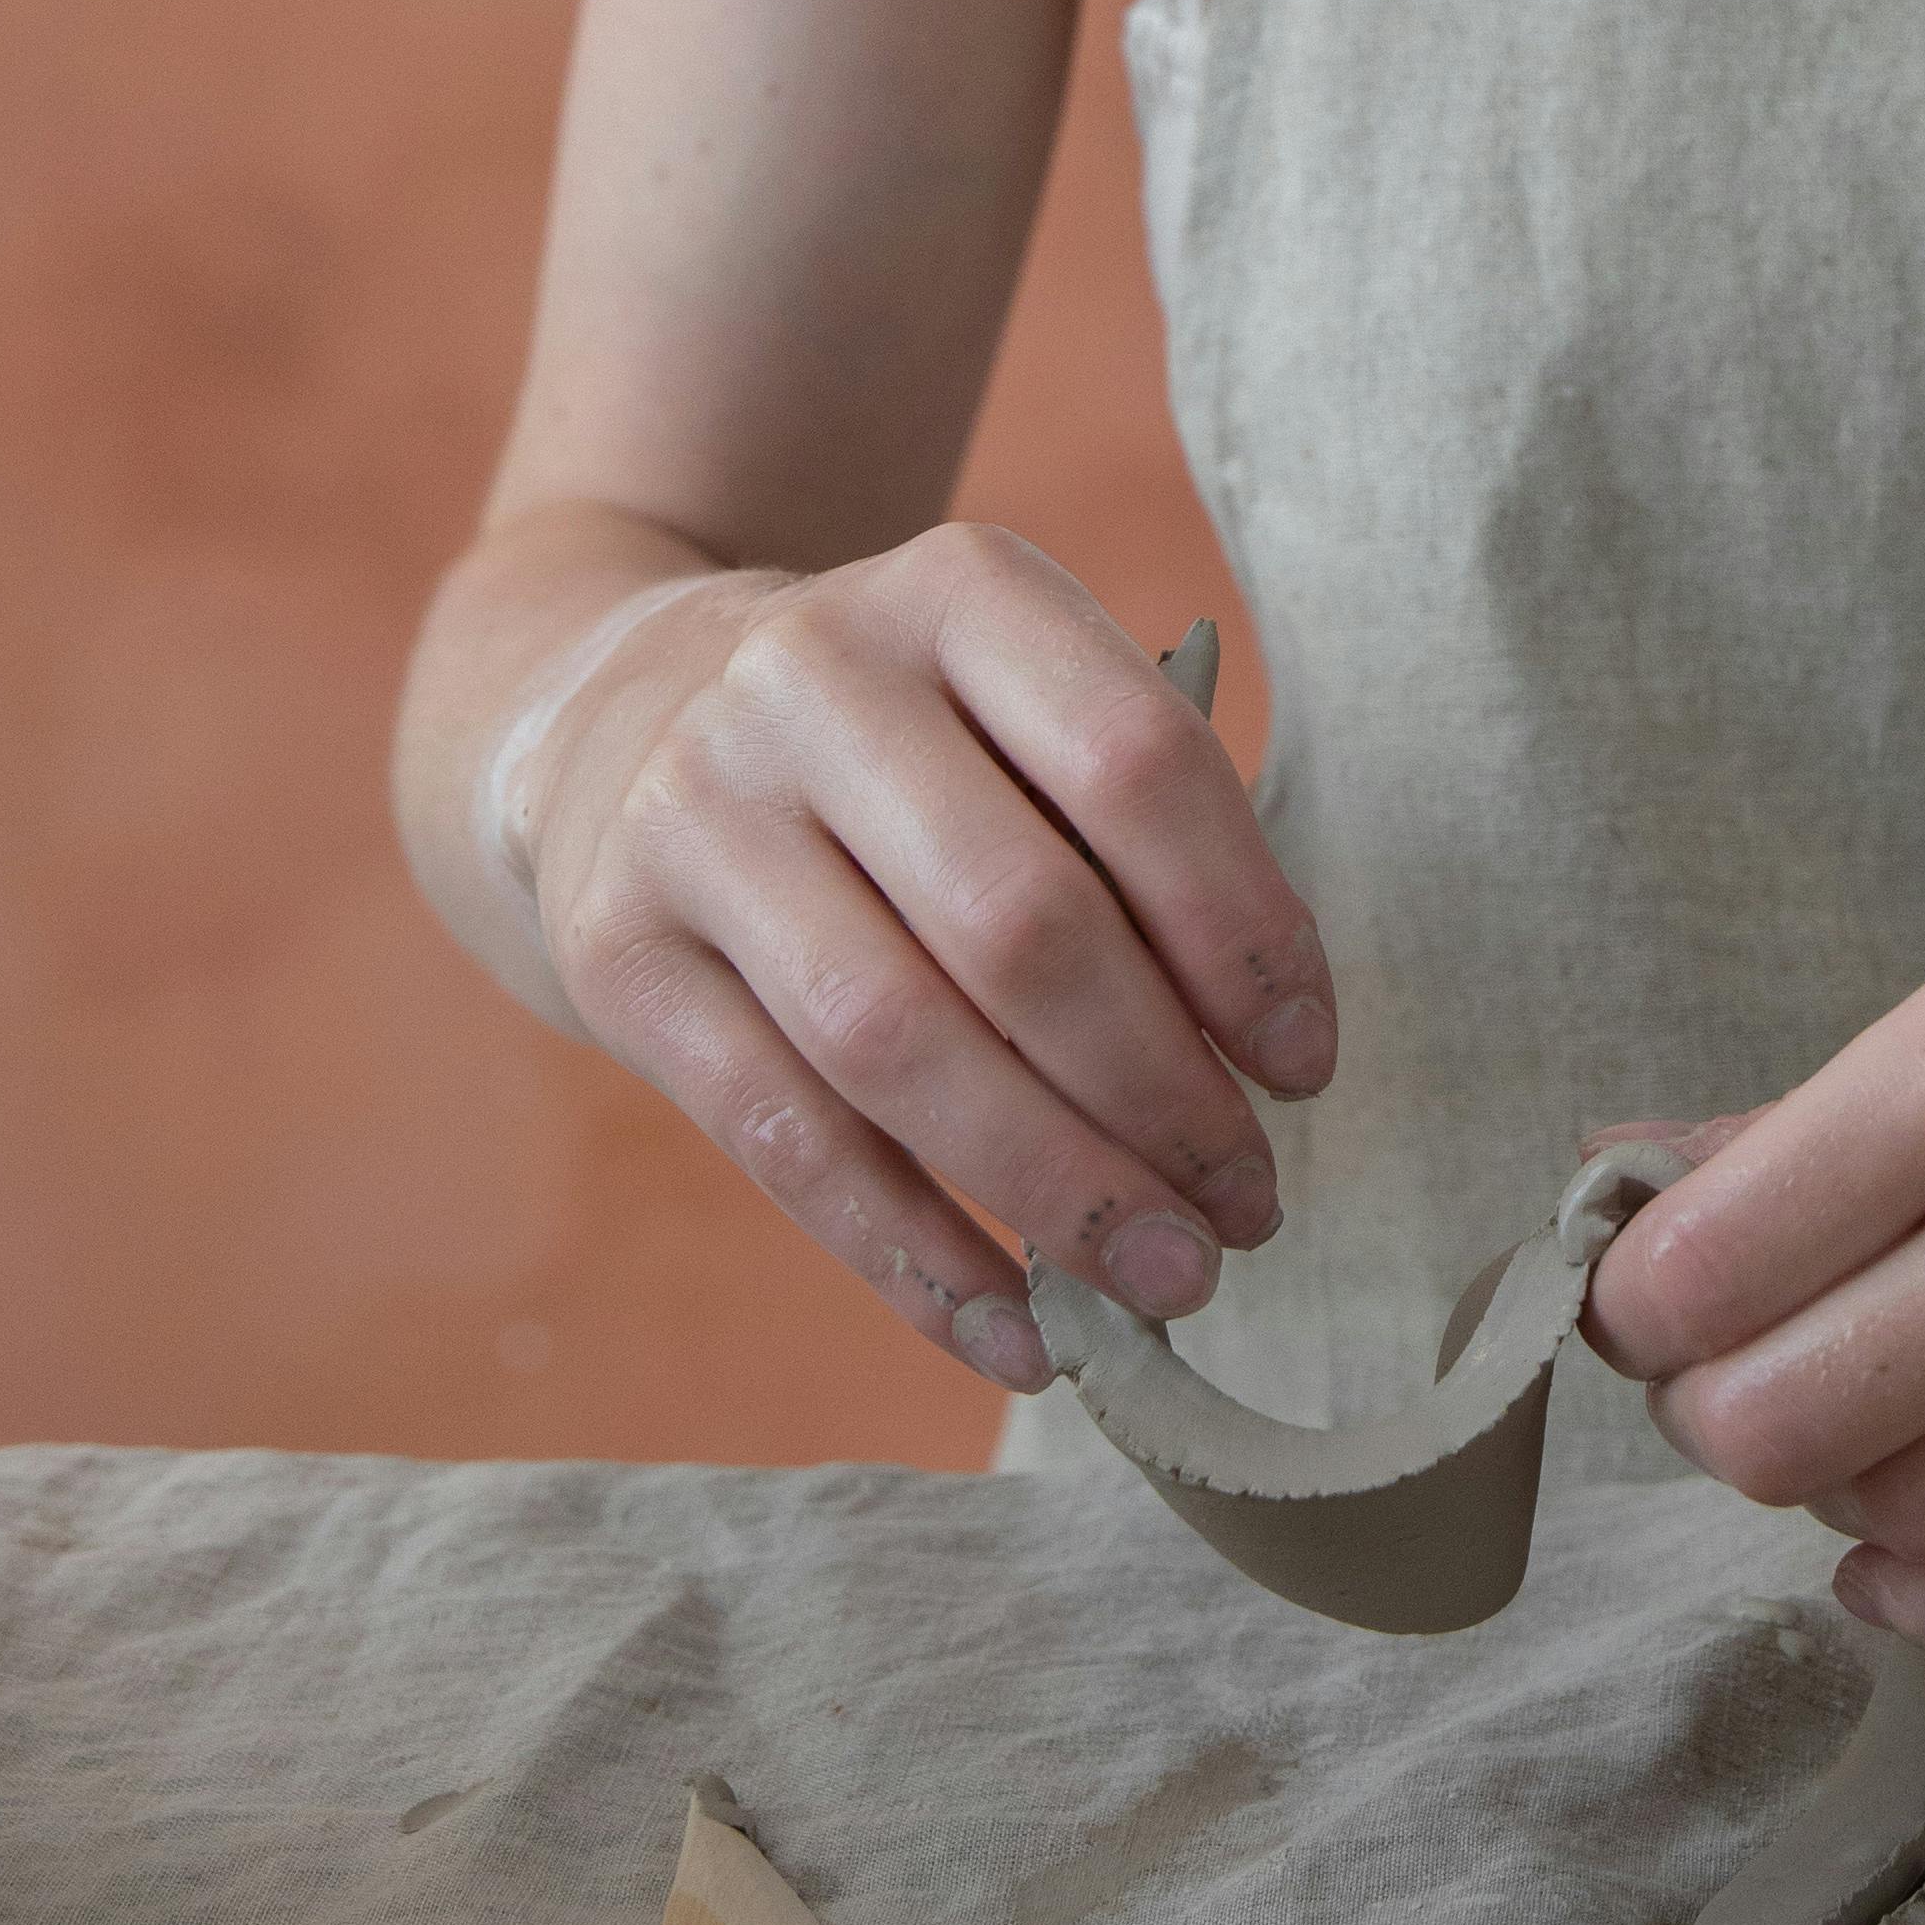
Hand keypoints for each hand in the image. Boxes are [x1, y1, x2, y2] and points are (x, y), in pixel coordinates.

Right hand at [519, 525, 1334, 1393]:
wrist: (625, 711)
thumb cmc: (911, 744)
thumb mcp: (1022, 712)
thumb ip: (1138, 847)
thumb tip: (1256, 1074)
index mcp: (961, 591)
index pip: (1139, 767)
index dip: (1245, 934)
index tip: (1308, 1067)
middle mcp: (810, 679)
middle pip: (1020, 924)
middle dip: (1161, 1094)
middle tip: (1250, 1206)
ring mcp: (694, 812)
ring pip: (896, 1046)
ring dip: (1055, 1188)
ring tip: (1166, 1277)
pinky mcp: (616, 951)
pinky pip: (784, 1141)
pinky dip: (915, 1259)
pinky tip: (1019, 1333)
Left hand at [1578, 793, 1924, 1658]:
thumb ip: (1815, 1119)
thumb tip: (1621, 1193)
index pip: (1698, 1277)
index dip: (1642, 1316)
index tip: (1664, 1306)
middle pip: (1778, 1431)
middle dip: (1728, 1421)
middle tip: (1759, 1379)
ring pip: (1917, 1520)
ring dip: (1851, 1497)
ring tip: (1880, 1424)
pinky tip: (1912, 1566)